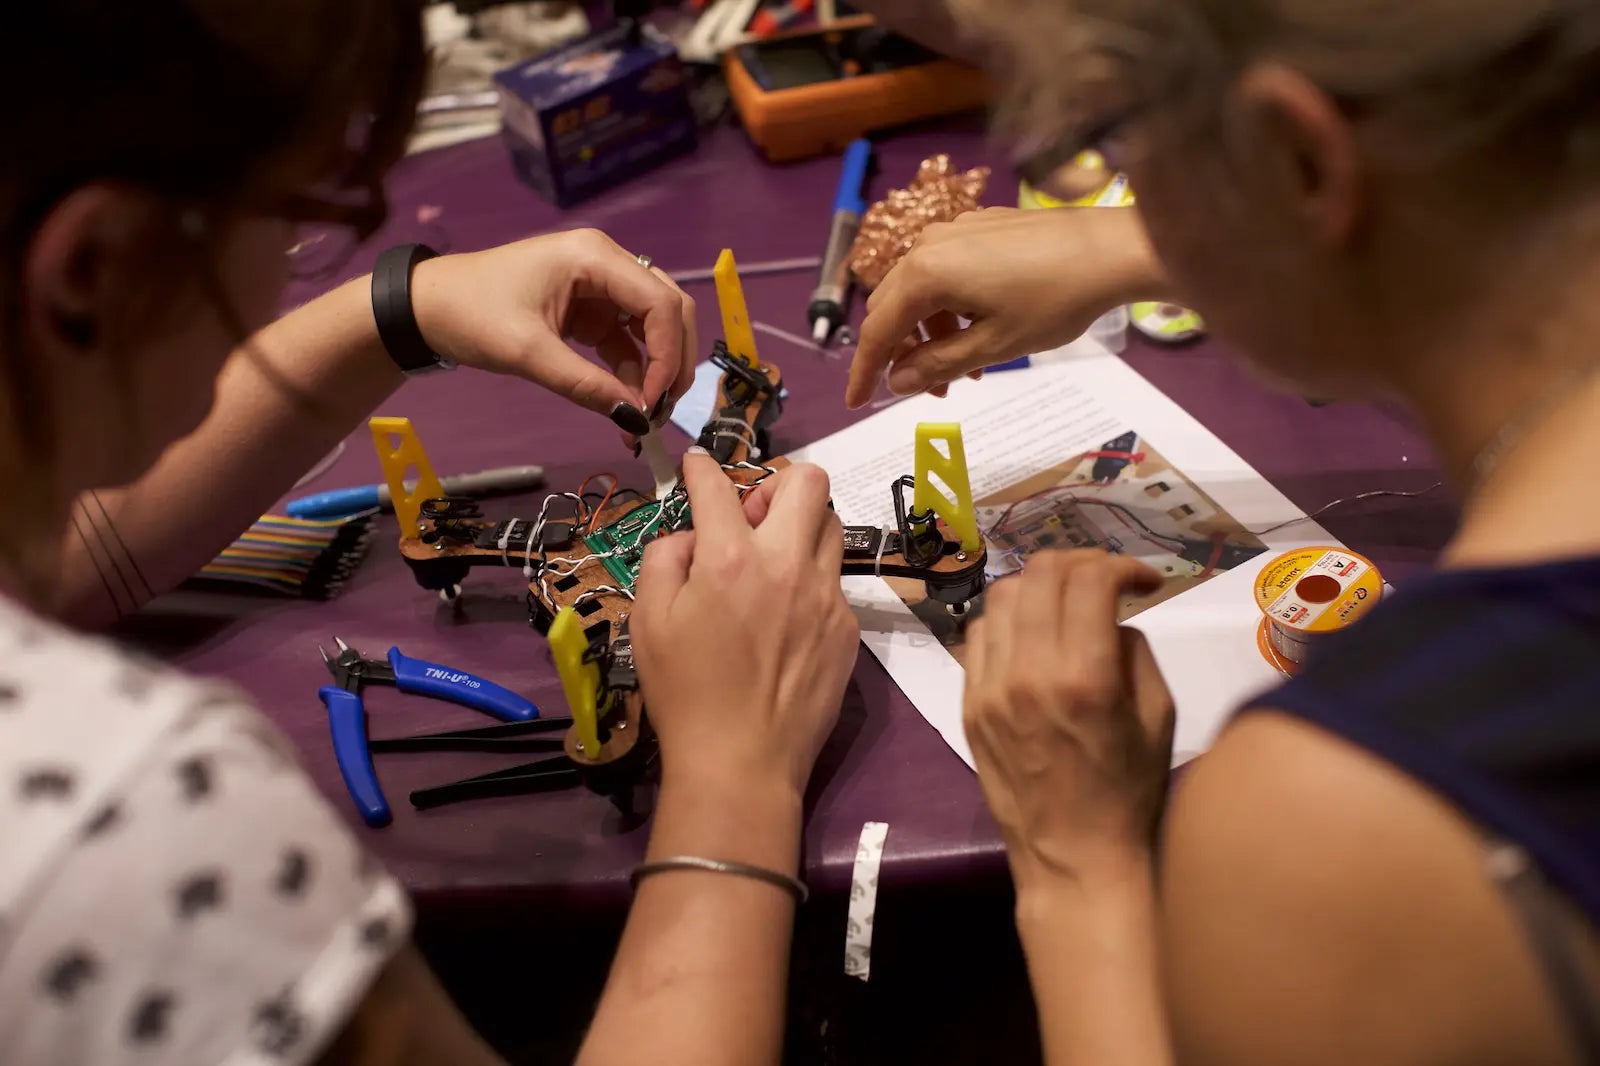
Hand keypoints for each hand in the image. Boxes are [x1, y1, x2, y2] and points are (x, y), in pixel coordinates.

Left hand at [411, 228, 696, 433]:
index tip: (653, 401)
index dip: (668, 354)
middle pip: (668, 309)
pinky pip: (628, 341)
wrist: (427, 308)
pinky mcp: (591, 309)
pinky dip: (633, 373)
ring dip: (657, 370)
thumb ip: (584, 385)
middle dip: (673, 361)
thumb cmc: (470, 315)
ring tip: (643, 414)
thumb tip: (634, 418)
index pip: (659, 302)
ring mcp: (600, 286)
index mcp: (594, 256)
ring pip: (654, 327)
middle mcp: (607, 263)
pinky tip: (625, 404)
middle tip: (661, 409)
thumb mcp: (527, 353)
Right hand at [631, 452, 859, 797]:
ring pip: (830, 527)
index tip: (696, 466)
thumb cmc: (685, 693)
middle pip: (809, 481)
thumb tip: (689, 536)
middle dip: (776, 482)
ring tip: (770, 562)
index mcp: (731, 559)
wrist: (741, 762)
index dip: (701, 467)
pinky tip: (783, 617)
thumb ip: (665, 559)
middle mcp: (788, 565)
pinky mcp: (847, 629)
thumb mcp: (648, 620)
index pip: (719, 485)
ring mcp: (827, 597)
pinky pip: (833, 581)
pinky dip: (808, 581)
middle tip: (750, 516)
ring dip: (800, 527)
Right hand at [845, 206, 1167, 407]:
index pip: (877, 330)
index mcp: (925, 274)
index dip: (864, 371)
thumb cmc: (1056, 299)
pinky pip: (945, 272)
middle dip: (902, 353)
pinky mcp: (979, 227)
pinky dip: (950, 308)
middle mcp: (930, 244)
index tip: (856, 402)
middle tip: (927, 391)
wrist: (1112, 250)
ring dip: (931, 334)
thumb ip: (937, 366)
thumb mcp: (993, 347)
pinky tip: (980, 331)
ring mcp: (955, 230)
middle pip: (893, 307)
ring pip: (920, 291)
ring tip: (966, 371)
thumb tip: (897, 382)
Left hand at [963, 550, 1174, 890]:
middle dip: (1081, 563)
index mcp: (1085, 677)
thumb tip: (1109, 615)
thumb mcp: (1158, 716)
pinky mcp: (968, 705)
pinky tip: (1032, 636)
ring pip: (1002, 597)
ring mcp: (990, 689)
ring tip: (1067, 603)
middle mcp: (1029, 674)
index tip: (1143, 582)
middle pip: (1040, 575)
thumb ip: (1134, 650)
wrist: (1074, 859)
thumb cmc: (1130, 793)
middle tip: (1106, 581)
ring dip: (1040, 587)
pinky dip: (1008, 620)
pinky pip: (978, 636)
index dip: (1121, 565)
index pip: (1090, 579)